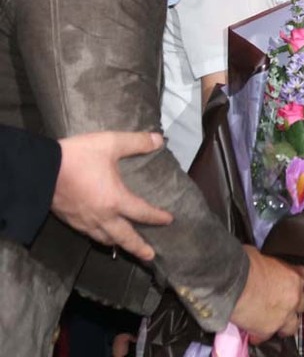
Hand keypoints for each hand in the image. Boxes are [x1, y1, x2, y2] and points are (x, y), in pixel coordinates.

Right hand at [52, 131, 173, 260]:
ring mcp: (84, 221)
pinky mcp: (70, 221)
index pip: (142, 213)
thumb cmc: (78, 157)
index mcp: (115, 200)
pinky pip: (89, 235)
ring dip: (118, 245)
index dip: (157, 217)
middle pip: (124, 238)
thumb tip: (159, 140)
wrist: (40, 170)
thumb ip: (136, 142)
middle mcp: (102, 216)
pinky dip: (99, 238)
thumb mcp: (110, 143)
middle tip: (150, 256)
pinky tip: (100, 235)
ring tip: (125, 247)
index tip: (169, 220)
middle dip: (138, 248)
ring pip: (104, 239)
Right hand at [230, 246, 303, 339]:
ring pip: (292, 326)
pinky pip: (268, 336)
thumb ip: (270, 265)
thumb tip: (262, 265)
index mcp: (294, 276)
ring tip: (275, 322)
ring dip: (285, 324)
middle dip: (294, 304)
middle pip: (303, 304)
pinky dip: (262, 334)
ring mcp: (283, 316)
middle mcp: (293, 297)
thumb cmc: (245, 265)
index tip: (301, 282)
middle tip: (284, 304)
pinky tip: (254, 332)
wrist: (232, 284)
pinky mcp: (268, 330)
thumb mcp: (262, 256)